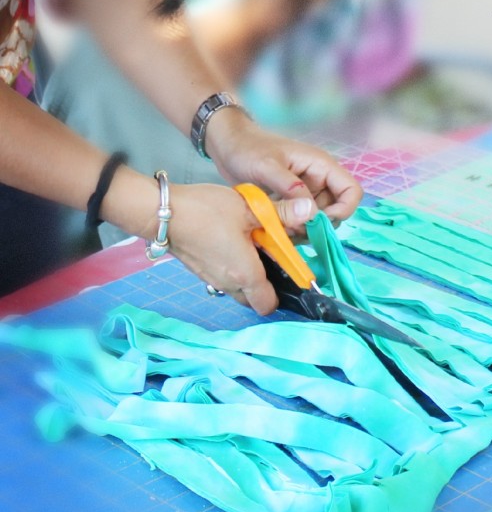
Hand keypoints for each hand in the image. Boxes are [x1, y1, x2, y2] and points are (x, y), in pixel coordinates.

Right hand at [164, 181, 320, 314]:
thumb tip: (310, 210)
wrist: (161, 212)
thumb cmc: (206, 211)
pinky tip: (231, 240)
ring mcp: (211, 279)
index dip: (283, 291)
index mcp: (245, 274)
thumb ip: (282, 213)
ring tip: (250, 243)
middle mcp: (228, 284)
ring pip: (238, 288)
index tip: (287, 269)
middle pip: (254, 298)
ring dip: (247, 273)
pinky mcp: (200, 270)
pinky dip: (232, 267)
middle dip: (265, 283)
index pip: (269, 304)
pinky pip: (223, 277)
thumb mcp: (249, 207)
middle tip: (269, 254)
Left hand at [204, 111, 362, 222]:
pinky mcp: (291, 202)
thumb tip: (312, 212)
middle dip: (319, 225)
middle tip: (292, 230)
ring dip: (305, 230)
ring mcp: (306, 192)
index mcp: (321, 166)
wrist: (227, 145)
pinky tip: (274, 229)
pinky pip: (302, 221)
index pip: (351, 191)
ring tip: (280, 230)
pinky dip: (292, 229)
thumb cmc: (247, 148)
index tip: (318, 224)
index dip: (343, 211)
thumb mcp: (268, 166)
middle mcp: (318, 180)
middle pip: (337, 211)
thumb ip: (291, 188)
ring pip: (318, 220)